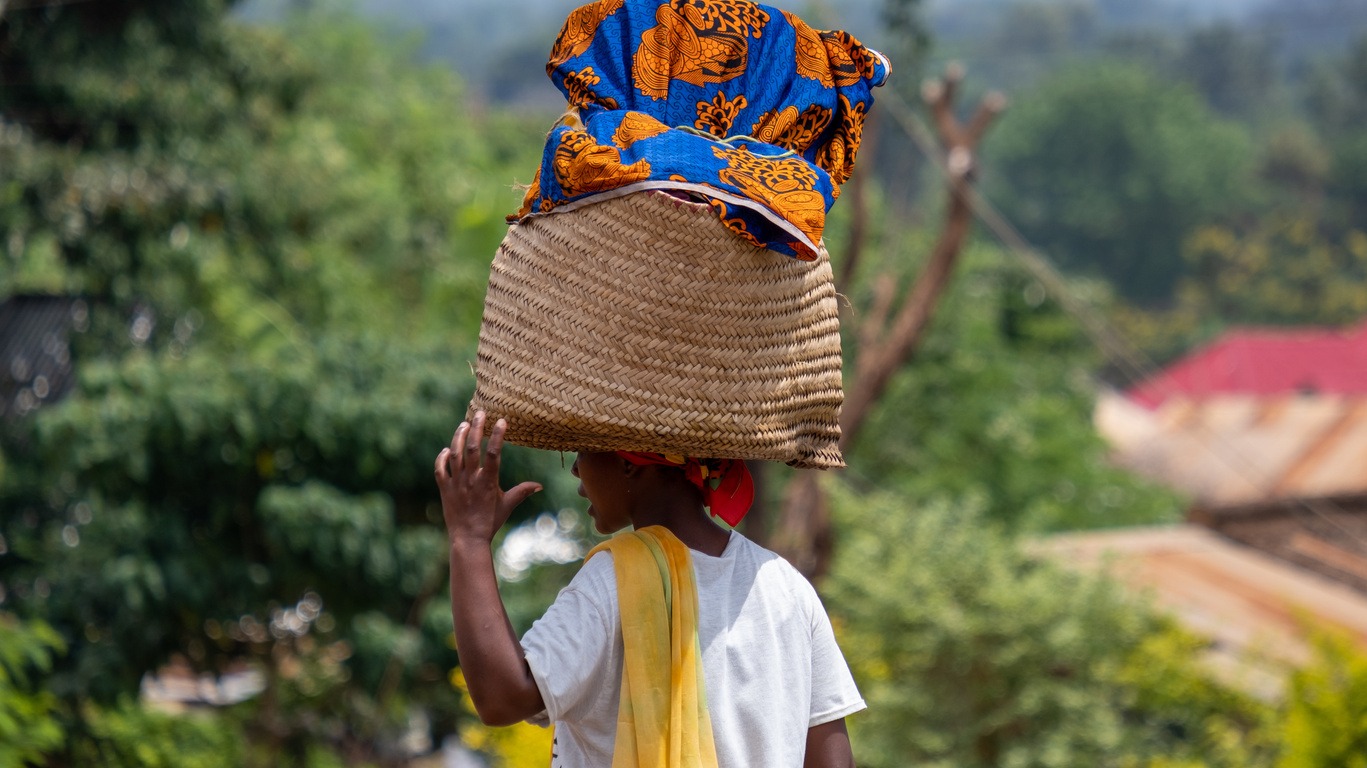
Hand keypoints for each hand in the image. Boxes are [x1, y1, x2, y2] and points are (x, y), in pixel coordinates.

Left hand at [434, 410, 541, 545]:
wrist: (468, 539)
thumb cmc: (490, 522)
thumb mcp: (508, 505)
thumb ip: (522, 492)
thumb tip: (539, 485)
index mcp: (488, 481)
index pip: (494, 453)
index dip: (497, 435)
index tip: (501, 420)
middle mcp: (471, 479)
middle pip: (472, 448)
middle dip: (476, 427)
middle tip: (479, 413)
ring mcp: (456, 483)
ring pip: (455, 454)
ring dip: (458, 437)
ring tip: (463, 424)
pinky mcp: (444, 489)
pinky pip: (440, 469)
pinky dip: (442, 457)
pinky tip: (447, 449)